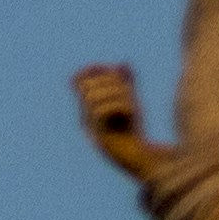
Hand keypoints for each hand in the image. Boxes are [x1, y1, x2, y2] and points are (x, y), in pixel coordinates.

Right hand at [70, 58, 153, 189]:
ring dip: (117, 94)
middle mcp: (85, 119)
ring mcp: (91, 128)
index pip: (80, 83)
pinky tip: (130, 113)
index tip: (112, 69)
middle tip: (128, 90)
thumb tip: (122, 64)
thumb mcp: (130, 100)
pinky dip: (119, 106)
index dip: (92, 71)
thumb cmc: (132, 130)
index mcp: (88, 108)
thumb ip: (126, 82)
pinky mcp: (99, 137)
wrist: (138, 155)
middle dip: (110, 82)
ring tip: (132, 103)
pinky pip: (101, 111)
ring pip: (93, 97)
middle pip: (87, 87)